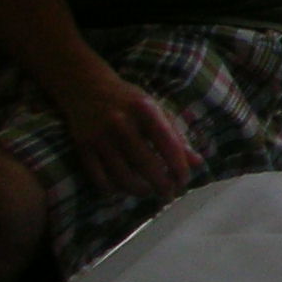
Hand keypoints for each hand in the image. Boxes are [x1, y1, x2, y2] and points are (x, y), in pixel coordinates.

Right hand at [57, 65, 204, 202]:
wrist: (87, 87)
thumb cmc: (130, 101)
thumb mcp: (157, 111)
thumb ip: (177, 137)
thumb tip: (198, 163)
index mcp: (146, 111)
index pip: (168, 145)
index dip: (179, 167)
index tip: (184, 181)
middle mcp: (122, 123)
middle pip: (146, 164)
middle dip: (161, 184)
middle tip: (168, 194)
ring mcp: (100, 136)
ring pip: (122, 175)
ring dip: (139, 190)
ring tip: (148, 192)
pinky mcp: (83, 146)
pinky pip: (99, 177)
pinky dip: (113, 189)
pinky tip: (123, 189)